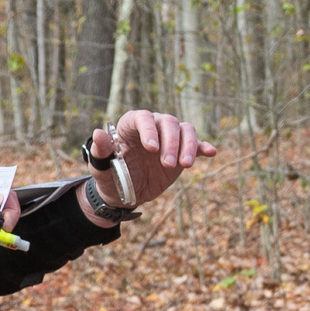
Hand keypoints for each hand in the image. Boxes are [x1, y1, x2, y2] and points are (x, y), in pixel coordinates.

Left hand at [79, 110, 217, 225]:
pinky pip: (196, 145)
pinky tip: (211, 152)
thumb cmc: (110, 177)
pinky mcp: (182, 152)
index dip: (149, 130)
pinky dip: (203, 147)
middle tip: (167, 165)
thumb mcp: (101, 169)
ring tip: (186, 165)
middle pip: (168, 123)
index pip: (143, 118)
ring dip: (188, 146)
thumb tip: (98, 133)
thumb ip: (100, 152)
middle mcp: (153, 127)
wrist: (126, 192)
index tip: (152, 149)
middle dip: (171, 143)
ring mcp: (169, 138)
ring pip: (185, 131)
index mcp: (131, 125)